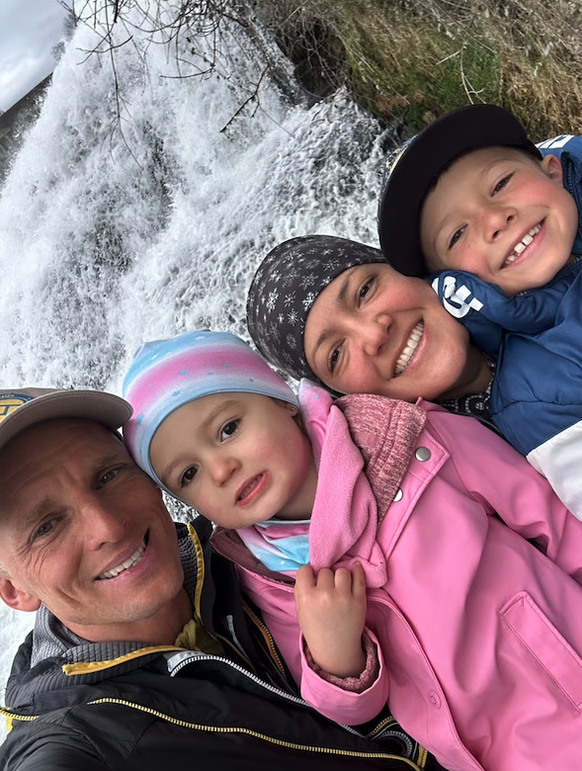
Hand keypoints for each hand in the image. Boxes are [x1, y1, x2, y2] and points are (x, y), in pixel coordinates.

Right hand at [294, 562, 366, 677]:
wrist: (336, 649)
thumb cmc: (316, 629)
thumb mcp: (300, 611)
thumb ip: (301, 590)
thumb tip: (309, 570)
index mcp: (307, 598)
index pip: (305, 570)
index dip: (308, 573)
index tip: (312, 579)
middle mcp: (325, 595)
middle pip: (325, 570)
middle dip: (325, 578)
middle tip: (327, 588)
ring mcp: (343, 597)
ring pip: (342, 571)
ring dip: (340, 576)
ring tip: (339, 586)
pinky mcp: (359, 599)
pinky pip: (359, 577)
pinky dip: (357, 570)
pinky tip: (355, 567)